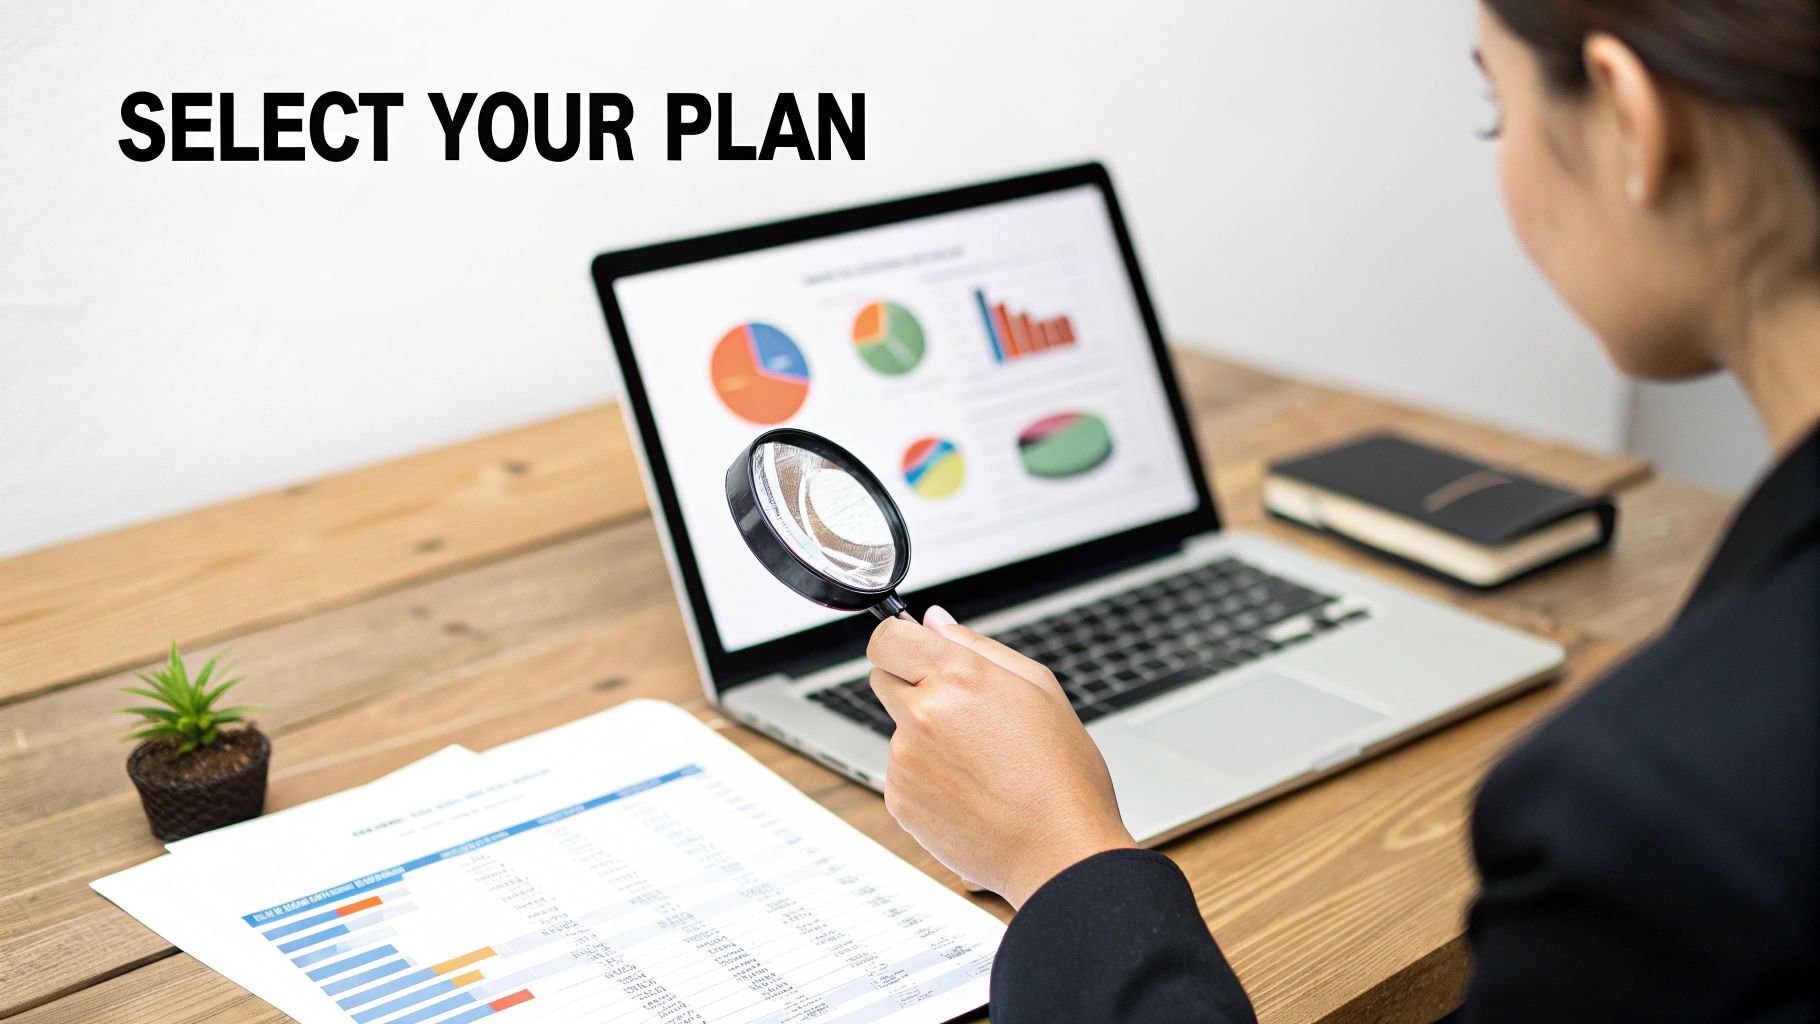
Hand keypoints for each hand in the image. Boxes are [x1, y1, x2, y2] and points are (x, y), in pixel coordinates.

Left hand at [867, 607, 1135, 908]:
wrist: (1059, 851)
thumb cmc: (1062, 774)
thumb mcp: (1039, 688)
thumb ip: (978, 647)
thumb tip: (934, 621)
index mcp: (958, 677)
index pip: (887, 638)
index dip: (899, 641)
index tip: (913, 651)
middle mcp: (922, 713)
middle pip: (882, 678)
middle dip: (912, 685)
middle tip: (961, 713)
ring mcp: (905, 759)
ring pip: (897, 729)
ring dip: (924, 736)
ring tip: (980, 763)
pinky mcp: (899, 798)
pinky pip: (901, 772)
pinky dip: (926, 777)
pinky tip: (969, 791)